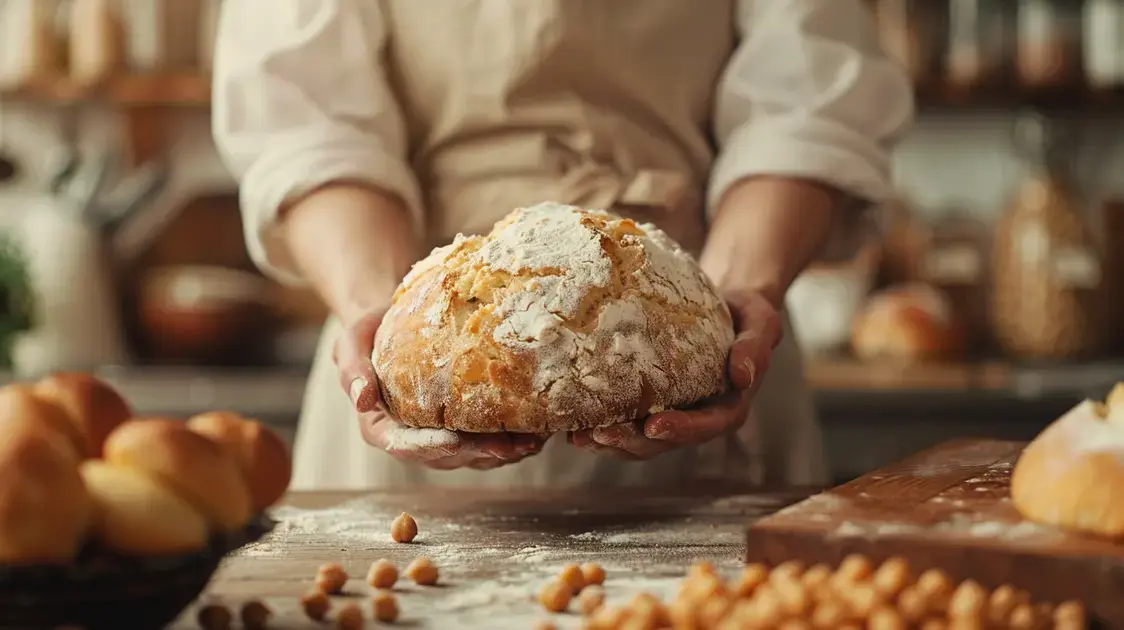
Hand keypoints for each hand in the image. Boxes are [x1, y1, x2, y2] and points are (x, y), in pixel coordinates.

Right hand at [335, 307, 547, 469]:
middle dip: (479, 453)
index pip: (404, 445)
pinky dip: (512, 440)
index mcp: (382, 427)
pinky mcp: (464, 430)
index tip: (453, 440)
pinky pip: (488, 443)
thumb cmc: (369, 332)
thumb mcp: (351, 342)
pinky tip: (538, 431)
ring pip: (473, 456)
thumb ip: (352, 369)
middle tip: (509, 446)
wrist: (393, 323)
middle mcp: (413, 440)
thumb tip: (361, 399)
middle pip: (447, 457)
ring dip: (503, 453)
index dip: (429, 447)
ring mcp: (440, 439)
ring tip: (532, 442)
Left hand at [568, 290, 781, 458]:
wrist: (725, 304)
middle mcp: (698, 418)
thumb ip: (756, 347)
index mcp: (728, 407)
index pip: (706, 427)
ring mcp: (672, 414)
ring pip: (639, 441)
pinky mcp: (650, 403)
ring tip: (579, 438)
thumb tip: (743, 377)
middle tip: (601, 435)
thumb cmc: (747, 312)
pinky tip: (572, 424)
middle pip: (664, 442)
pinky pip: (625, 421)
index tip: (654, 425)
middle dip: (632, 442)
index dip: (680, 430)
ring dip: (610, 443)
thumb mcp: (762, 322)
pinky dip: (600, 426)